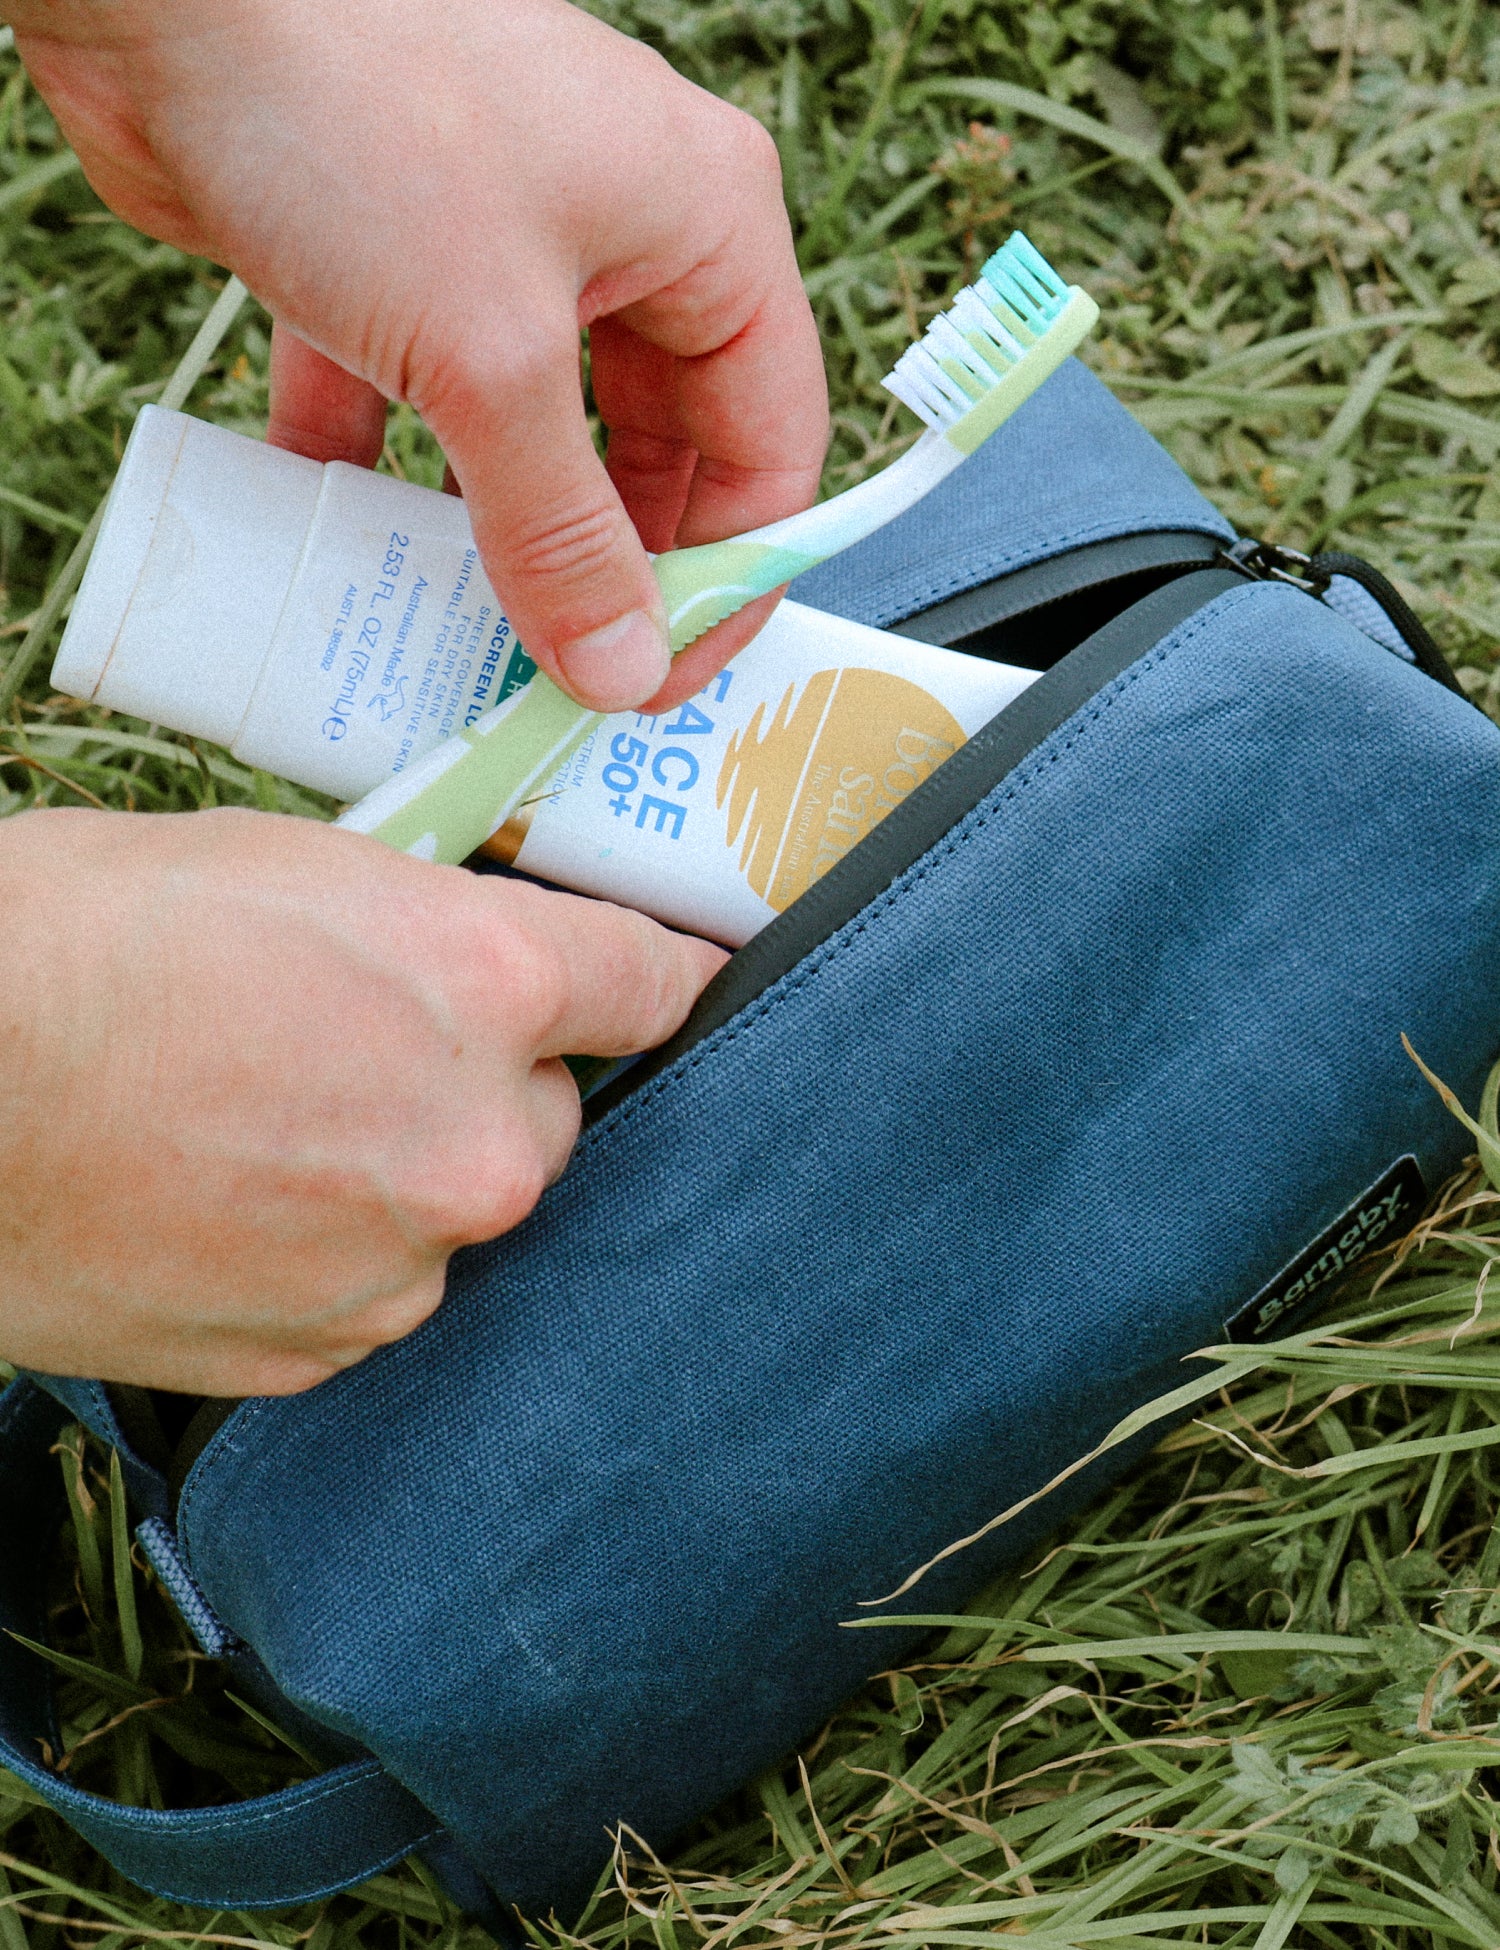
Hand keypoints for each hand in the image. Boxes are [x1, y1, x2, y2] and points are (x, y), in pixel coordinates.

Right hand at [0, 809, 723, 1394]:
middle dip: (488, 1085)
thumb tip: (493, 958)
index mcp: (488, 993)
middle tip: (366, 1044)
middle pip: (549, 1117)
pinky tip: (232, 1197)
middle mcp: (474, 1146)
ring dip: (402, 1174)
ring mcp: (400, 1264)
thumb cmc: (82, 940)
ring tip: (263, 1123)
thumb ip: (437, 924)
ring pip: (457, 1210)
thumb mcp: (293, 864)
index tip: (664, 984)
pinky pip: (374, 1288)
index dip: (654, 976)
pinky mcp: (319, 1348)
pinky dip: (332, 1250)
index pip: (652, 986)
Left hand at [10, 0, 828, 713]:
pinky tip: (343, 539)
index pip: (770, 442)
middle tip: (569, 674)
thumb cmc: (353, 97)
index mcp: (704, 227)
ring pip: (533, 437)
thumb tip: (621, 665)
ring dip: (498, 539)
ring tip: (465, 635)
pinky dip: (381, 474)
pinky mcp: (390, 260)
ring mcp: (501, 244)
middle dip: (612, 568)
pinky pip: (413, 400)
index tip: (671, 680)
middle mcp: (619, 234)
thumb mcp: (492, 356)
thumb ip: (563, 533)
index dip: (732, 575)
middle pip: (654, 451)